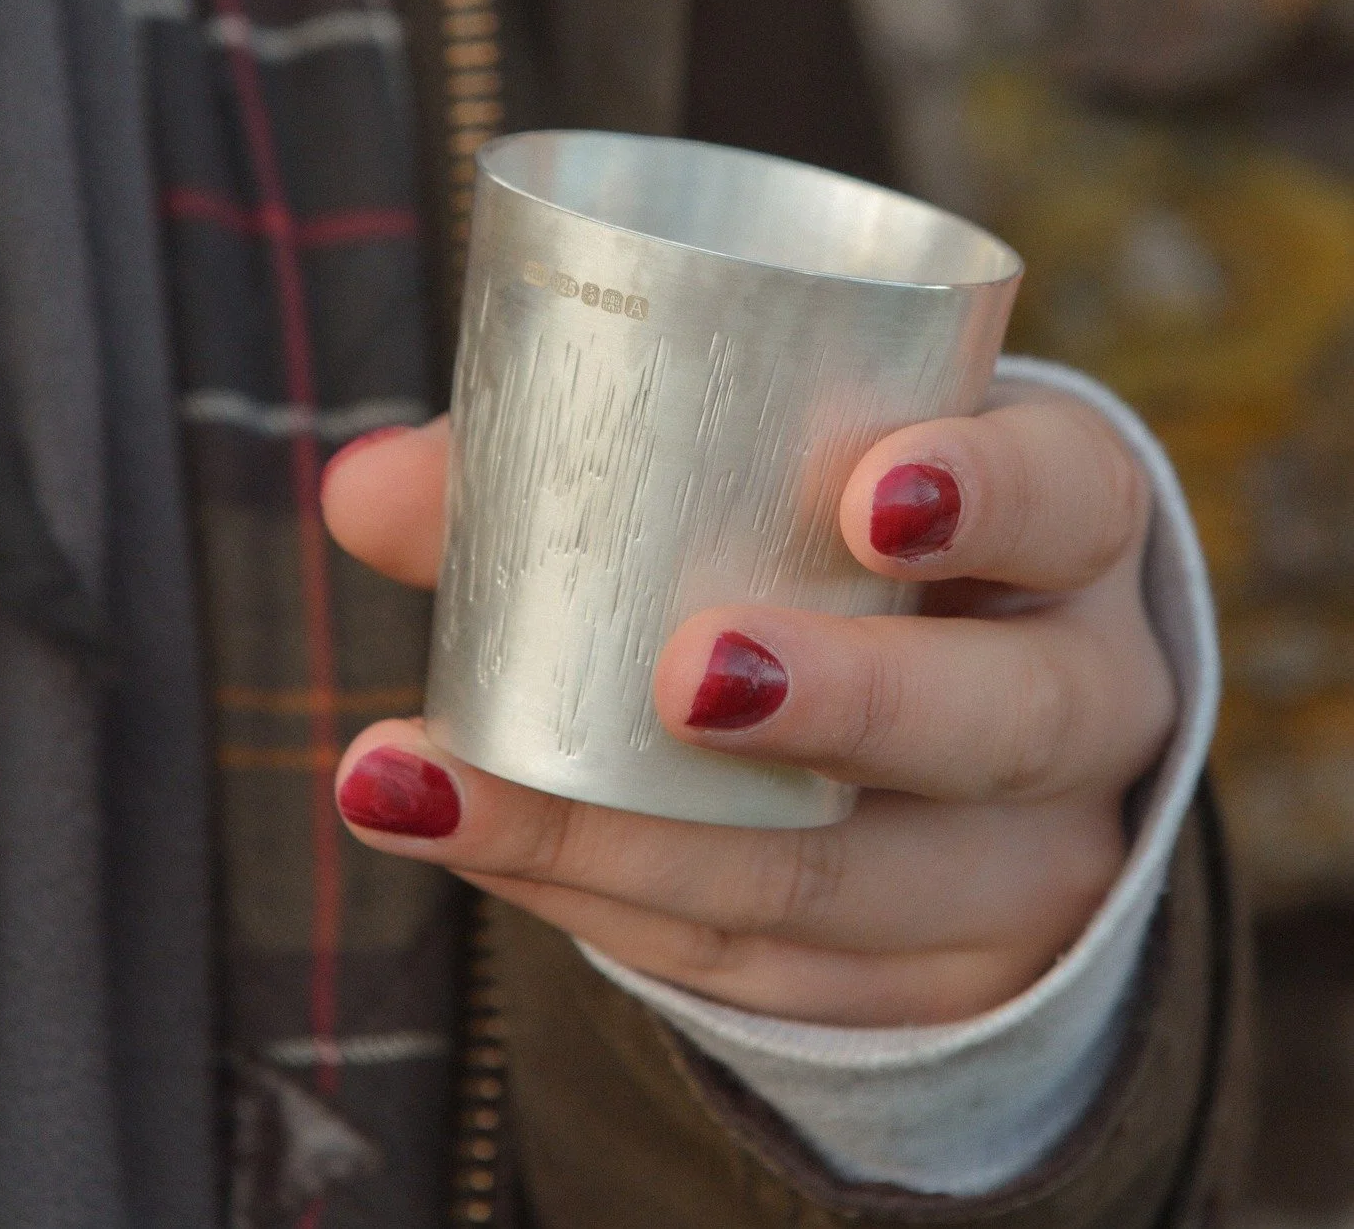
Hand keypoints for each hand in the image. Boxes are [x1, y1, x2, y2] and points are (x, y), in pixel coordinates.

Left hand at [322, 389, 1174, 1025]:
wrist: (953, 716)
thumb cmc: (839, 547)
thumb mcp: (783, 471)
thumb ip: (580, 463)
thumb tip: (360, 488)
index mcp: (1065, 527)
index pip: (1065, 496)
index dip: (986, 492)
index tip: (865, 495)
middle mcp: (1079, 694)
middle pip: (1000, 719)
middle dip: (848, 703)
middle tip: (681, 678)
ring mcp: (1026, 858)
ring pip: (862, 885)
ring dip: (652, 846)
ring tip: (448, 790)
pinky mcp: (938, 976)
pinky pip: (780, 973)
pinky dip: (618, 912)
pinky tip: (480, 852)